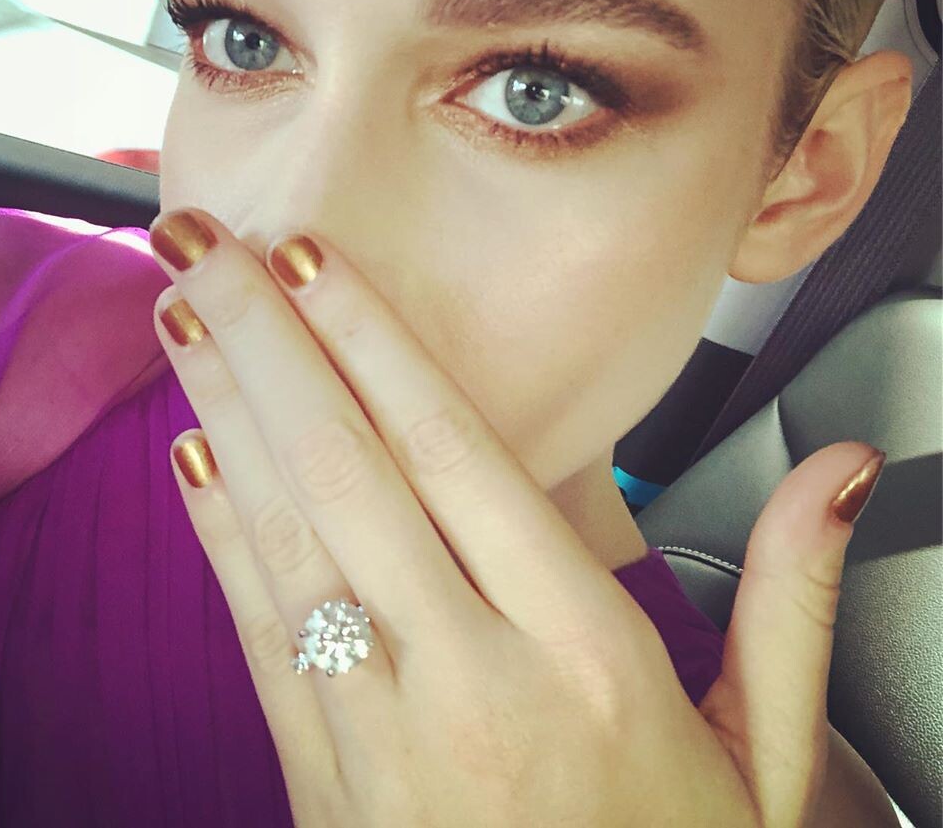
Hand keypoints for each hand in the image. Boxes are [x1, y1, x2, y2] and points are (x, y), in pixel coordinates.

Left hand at [148, 206, 884, 827]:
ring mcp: (379, 729)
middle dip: (266, 342)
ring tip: (180, 316)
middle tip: (205, 247)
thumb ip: (788, 598)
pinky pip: (257, 631)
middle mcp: (470, 676)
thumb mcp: (763, 755)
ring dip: (225, 410)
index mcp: (585, 655)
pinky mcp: (319, 778)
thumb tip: (840, 473)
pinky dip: (217, 532)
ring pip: (287, 534)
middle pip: (349, 469)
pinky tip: (188, 452)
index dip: (373, 343)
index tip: (312, 259)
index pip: (456, 454)